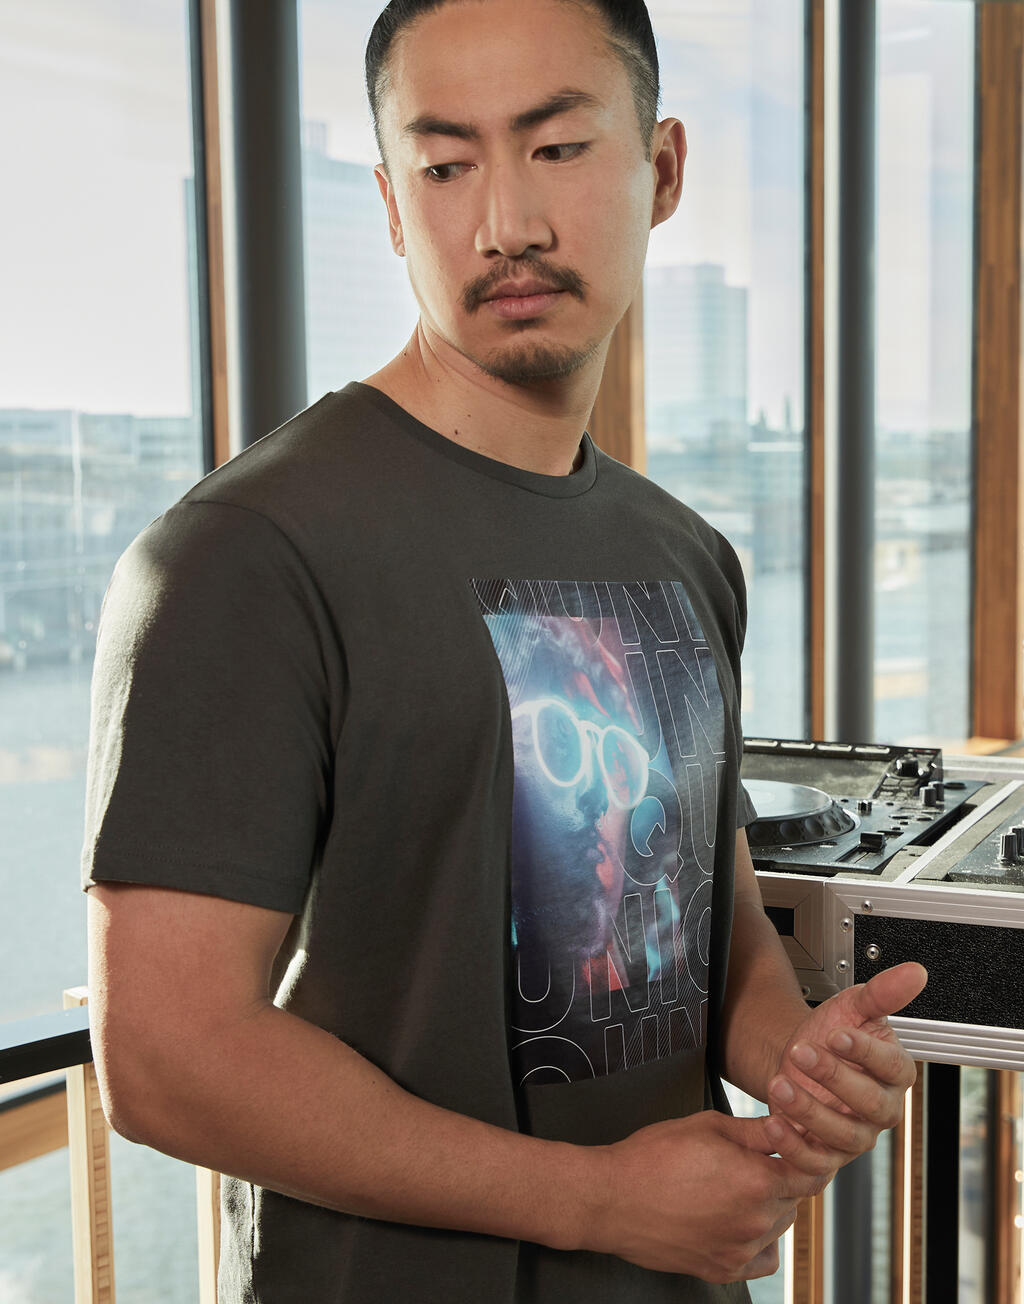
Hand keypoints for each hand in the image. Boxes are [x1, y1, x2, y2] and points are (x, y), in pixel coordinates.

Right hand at [589, 1109, 828, 1281]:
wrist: (612, 1199)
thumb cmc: (655, 1154)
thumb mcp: (707, 1127)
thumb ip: (757, 1131)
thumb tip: (793, 1123)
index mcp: (757, 1180)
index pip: (807, 1169)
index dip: (800, 1153)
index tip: (786, 1144)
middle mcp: (756, 1220)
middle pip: (794, 1196)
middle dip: (780, 1175)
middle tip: (750, 1159)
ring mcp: (741, 1250)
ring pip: (779, 1224)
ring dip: (769, 1205)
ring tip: (734, 1184)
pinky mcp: (724, 1270)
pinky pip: (765, 1258)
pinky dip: (761, 1240)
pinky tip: (739, 1219)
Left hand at [764, 961, 925, 1174]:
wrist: (798, 1056)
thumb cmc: (831, 1034)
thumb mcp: (853, 1007)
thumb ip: (883, 992)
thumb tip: (915, 972)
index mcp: (894, 1073)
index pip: (891, 1067)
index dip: (866, 1052)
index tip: (838, 1034)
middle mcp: (880, 1110)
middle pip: (870, 1105)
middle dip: (834, 1078)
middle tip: (801, 1051)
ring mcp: (854, 1136)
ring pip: (842, 1135)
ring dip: (808, 1111)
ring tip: (780, 1082)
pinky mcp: (826, 1155)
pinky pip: (815, 1163)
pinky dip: (792, 1147)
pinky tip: (773, 1123)